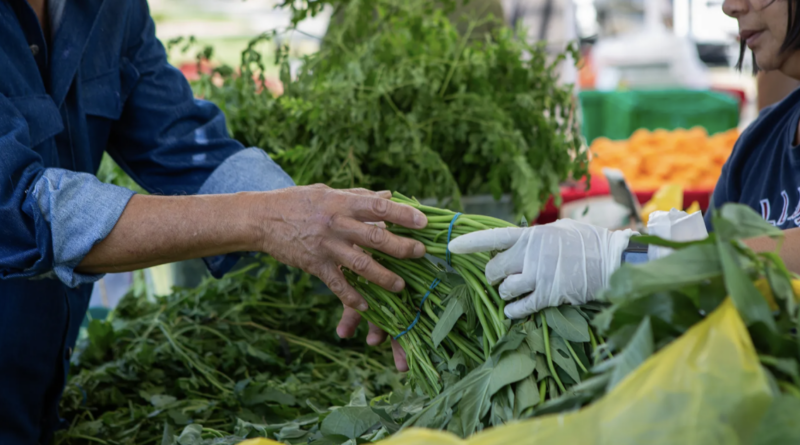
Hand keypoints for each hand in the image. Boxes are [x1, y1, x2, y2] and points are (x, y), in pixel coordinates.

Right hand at [256, 185, 424, 368]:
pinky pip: (337, 284)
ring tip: (400, 286)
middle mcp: (335, 224)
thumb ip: (359, 196)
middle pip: (374, 237)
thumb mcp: (329, 192)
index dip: (402, 214)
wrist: (261, 218)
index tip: (423, 221)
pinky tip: (368, 306)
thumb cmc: (299, 202)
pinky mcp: (314, 265)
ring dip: (383, 277)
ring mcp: (325, 246)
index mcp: (341, 202)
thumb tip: (389, 196)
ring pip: (360, 265)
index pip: (378, 207)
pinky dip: (352, 297)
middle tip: (420, 253)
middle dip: (401, 247)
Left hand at [448, 219, 634, 318]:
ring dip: (505, 293)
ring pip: (504, 290)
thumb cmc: (587, 242)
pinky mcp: (548, 296)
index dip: (470, 242)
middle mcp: (530, 255)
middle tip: (500, 278)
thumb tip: (515, 243)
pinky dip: (512, 311)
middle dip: (493, 276)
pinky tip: (513, 309)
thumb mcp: (557, 230)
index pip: (493, 237)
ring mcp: (538, 276)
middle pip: (493, 269)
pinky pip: (518, 307)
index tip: (450, 246)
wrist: (612, 261)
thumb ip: (533, 238)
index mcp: (531, 235)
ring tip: (514, 291)